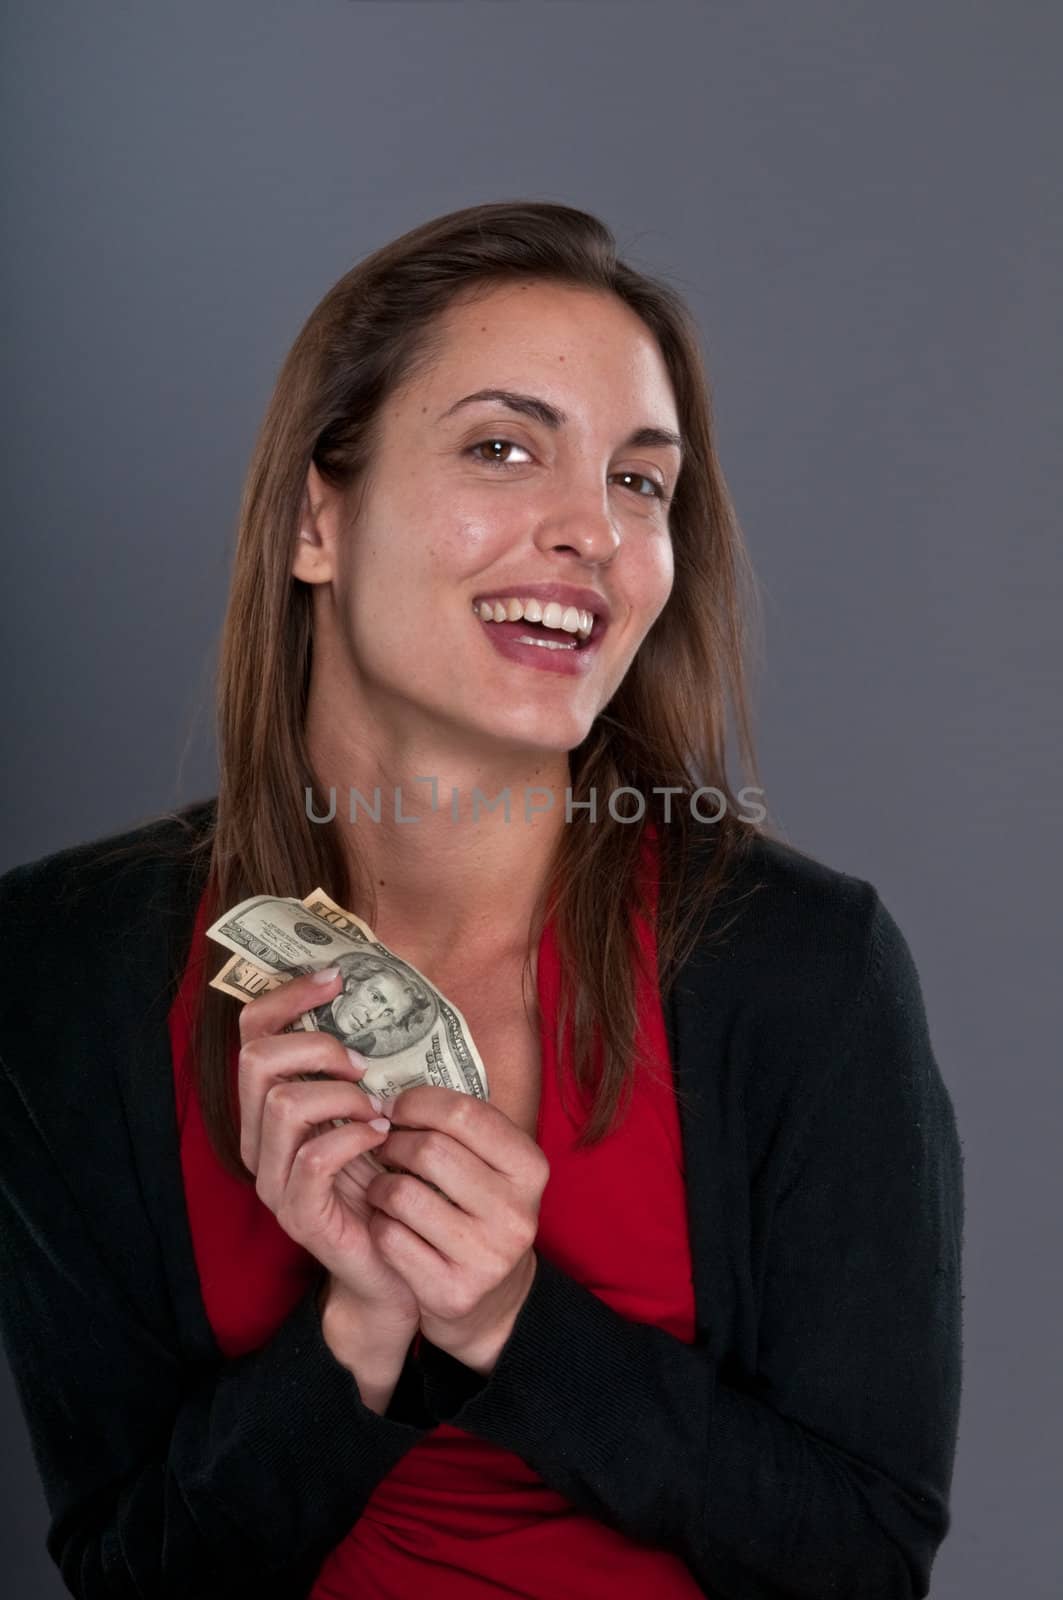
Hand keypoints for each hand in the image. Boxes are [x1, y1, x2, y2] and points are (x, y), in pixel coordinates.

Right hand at [236, 967, 419, 1335]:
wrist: (395, 1269)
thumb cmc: (387, 1182)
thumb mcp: (369, 1112)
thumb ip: (356, 1068)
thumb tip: (370, 998)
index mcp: (269, 1111)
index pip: (251, 1033)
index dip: (288, 996)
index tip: (335, 979)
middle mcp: (260, 1143)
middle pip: (256, 1061)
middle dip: (317, 1049)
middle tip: (362, 1066)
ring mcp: (274, 1182)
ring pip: (284, 1105)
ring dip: (341, 1095)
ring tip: (377, 1109)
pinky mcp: (299, 1216)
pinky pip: (313, 1158)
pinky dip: (352, 1136)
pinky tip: (382, 1137)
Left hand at [364, 1085, 548, 1373]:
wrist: (491, 1303)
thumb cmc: (480, 1214)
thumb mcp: (493, 1168)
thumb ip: (462, 1128)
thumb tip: (395, 1082)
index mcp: (531, 1169)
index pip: (465, 1112)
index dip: (418, 1102)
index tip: (395, 1107)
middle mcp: (517, 1213)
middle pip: (429, 1150)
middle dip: (393, 1143)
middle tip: (383, 1148)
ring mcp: (487, 1257)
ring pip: (402, 1194)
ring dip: (379, 1186)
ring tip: (383, 1188)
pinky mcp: (453, 1292)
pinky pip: (390, 1238)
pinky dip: (378, 1224)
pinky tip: (386, 1223)